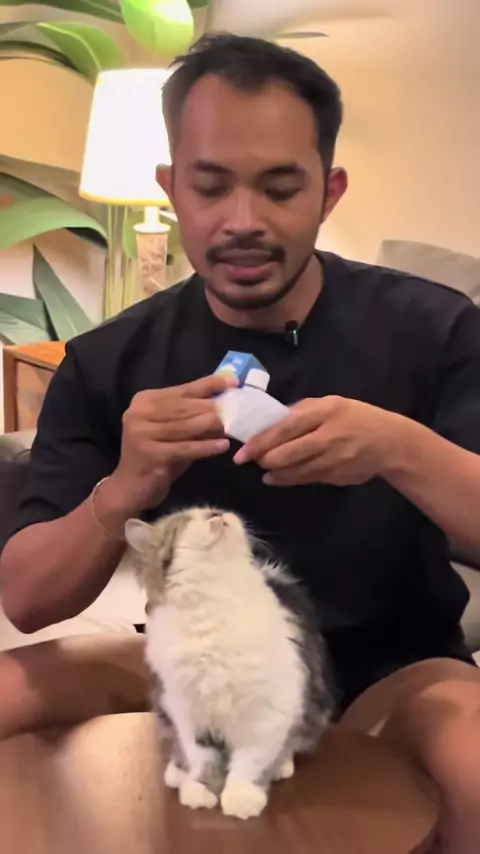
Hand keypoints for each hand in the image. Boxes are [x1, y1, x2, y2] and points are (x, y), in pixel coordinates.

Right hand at [110, 374, 235, 512]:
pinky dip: (206, 447)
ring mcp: (141, 432)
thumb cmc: (158, 456)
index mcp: (144, 400)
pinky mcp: (149, 453)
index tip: (233, 381)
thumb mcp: (173, 431)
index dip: (209, 385)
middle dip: (213, 407)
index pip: (182, 389)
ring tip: (235, 425)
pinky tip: (223, 446)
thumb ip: (191, 415)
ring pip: (186, 426)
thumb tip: (224, 402)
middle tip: (240, 408)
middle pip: (185, 407)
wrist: (131, 487)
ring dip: (213, 426)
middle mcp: (139, 412)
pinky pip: (185, 448)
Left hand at [234, 396, 402, 486]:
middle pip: (287, 454)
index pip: (286, 428)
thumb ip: (303, 410)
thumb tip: (272, 421)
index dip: (262, 441)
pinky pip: (306, 479)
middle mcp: (329, 436)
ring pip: (294, 471)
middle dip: (264, 459)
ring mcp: (334, 459)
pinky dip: (288, 479)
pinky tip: (278, 478)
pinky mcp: (336, 476)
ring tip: (265, 470)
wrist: (391, 443)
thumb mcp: (332, 404)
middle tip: (252, 460)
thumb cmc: (357, 418)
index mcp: (326, 412)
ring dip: (275, 472)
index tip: (243, 451)